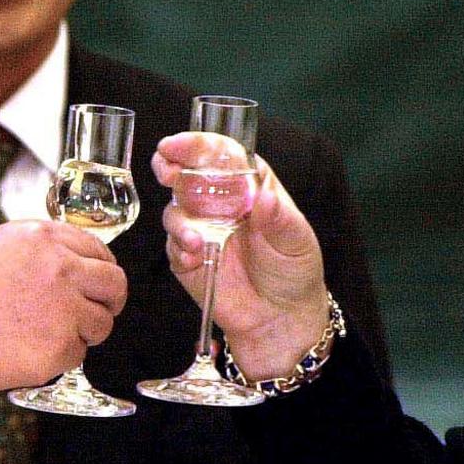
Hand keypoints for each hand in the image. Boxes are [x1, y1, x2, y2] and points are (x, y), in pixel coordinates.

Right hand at [0, 220, 126, 427]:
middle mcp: (61, 269)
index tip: (95, 283)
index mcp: (42, 239)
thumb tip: (65, 262)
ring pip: (101, 323)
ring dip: (83, 332)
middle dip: (109, 300)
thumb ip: (35, 252)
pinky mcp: (58, 349)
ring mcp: (64, 310)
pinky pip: (77, 355)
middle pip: (114, 284)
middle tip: (97, 312)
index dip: (99, 269)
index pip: (98, 250)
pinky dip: (60, 358)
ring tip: (45, 335)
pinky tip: (27, 351)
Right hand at [153, 132, 329, 379]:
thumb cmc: (294, 271)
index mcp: (249, 186)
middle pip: (188, 173)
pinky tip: (194, 255)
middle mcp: (220, 203)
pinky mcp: (188, 258)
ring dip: (179, 220)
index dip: (198, 145)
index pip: (221, 155)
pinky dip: (179, 247)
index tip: (179, 144)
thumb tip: (264, 197)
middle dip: (171, 166)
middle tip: (166, 169)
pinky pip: (173, 246)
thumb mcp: (296, 241)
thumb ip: (280, 219)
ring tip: (195, 239)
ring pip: (175, 210)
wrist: (281, 319)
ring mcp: (202, 229)